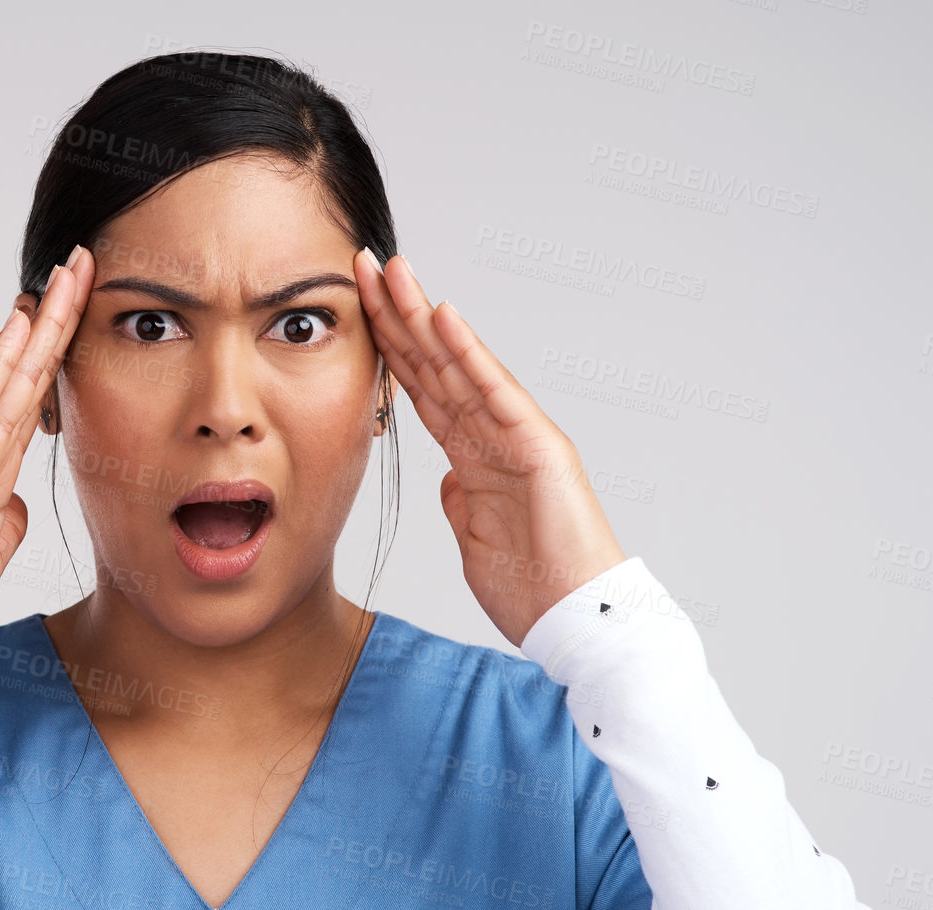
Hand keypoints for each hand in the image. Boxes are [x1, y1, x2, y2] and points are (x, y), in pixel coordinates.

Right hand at [0, 246, 94, 672]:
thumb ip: (3, 520)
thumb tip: (17, 500)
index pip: (32, 398)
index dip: (60, 352)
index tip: (86, 308)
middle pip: (24, 372)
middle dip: (56, 319)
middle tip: (83, 263)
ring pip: (5, 375)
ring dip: (37, 324)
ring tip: (63, 274)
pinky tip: (19, 324)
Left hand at [353, 248, 626, 646]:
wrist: (574, 622)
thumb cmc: (533, 586)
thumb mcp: (475, 538)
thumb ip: (461, 500)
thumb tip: (449, 477)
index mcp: (474, 454)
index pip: (422, 387)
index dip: (390, 347)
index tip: (357, 308)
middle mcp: (495, 434)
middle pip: (435, 363)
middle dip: (398, 314)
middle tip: (364, 264)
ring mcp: (518, 435)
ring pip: (460, 364)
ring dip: (424, 315)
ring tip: (394, 271)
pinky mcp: (539, 446)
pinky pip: (495, 392)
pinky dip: (469, 353)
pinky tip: (443, 317)